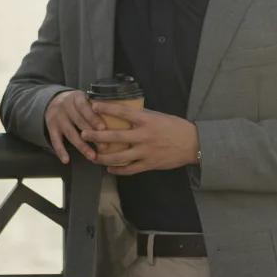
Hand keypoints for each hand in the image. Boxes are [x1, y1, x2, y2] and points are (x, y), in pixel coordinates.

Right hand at [45, 89, 104, 163]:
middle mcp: (65, 106)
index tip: (103, 128)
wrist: (54, 101)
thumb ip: (97, 106)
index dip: (94, 118)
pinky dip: (60, 151)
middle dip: (92, 135)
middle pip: (79, 122)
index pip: (85, 108)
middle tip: (104, 147)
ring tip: (92, 156)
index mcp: (76, 97)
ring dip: (82, 146)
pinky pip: (55, 140)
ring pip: (70, 133)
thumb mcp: (85, 98)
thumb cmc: (78, 103)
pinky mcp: (51, 127)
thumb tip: (118, 120)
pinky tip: (66, 160)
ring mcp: (57, 117)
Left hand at [80, 102, 198, 175]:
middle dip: (97, 135)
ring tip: (93, 155)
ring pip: (119, 156)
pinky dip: (118, 170)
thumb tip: (126, 113)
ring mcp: (146, 151)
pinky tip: (109, 169)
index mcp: (147, 120)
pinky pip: (130, 169)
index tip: (93, 106)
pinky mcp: (149, 164)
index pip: (123, 112)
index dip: (107, 109)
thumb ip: (143, 116)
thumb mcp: (159, 116)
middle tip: (84, 134)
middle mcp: (144, 136)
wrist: (193, 144)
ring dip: (103, 156)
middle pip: (115, 136)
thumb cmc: (176, 127)